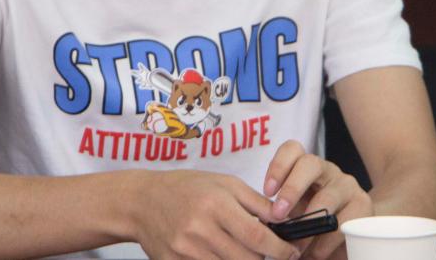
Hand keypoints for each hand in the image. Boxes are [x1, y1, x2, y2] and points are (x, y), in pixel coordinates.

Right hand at [133, 169, 298, 259]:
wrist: (142, 201)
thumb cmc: (186, 188)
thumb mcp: (223, 183)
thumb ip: (255, 202)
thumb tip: (284, 219)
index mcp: (215, 205)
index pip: (257, 237)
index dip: (280, 249)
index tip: (292, 251)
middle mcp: (200, 229)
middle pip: (247, 259)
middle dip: (264, 257)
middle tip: (269, 250)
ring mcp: (186, 251)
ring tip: (243, 248)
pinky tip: (221, 252)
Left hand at [263, 140, 373, 258]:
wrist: (350, 230)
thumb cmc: (312, 220)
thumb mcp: (293, 214)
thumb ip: (280, 215)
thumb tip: (262, 227)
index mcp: (305, 166)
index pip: (292, 149)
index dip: (278, 166)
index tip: (267, 191)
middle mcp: (327, 170)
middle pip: (309, 163)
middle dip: (292, 188)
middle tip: (278, 215)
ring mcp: (347, 185)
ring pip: (329, 194)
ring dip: (310, 221)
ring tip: (298, 245)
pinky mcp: (363, 205)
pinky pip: (346, 220)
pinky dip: (329, 240)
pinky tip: (318, 252)